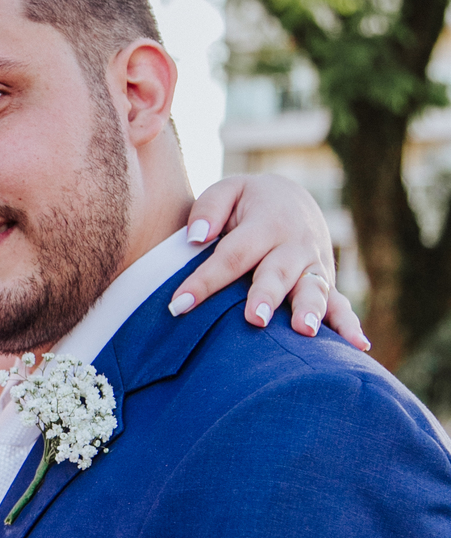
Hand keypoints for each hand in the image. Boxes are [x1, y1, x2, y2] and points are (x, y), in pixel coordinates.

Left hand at [169, 174, 369, 349]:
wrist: (294, 199)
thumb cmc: (248, 202)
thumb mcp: (228, 191)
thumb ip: (209, 209)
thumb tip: (197, 238)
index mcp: (266, 222)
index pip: (232, 255)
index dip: (205, 281)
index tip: (178, 305)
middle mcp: (294, 245)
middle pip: (277, 274)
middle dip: (266, 296)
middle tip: (254, 319)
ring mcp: (314, 266)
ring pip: (313, 290)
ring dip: (310, 311)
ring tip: (304, 331)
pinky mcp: (325, 283)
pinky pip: (341, 305)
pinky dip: (350, 325)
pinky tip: (358, 347)